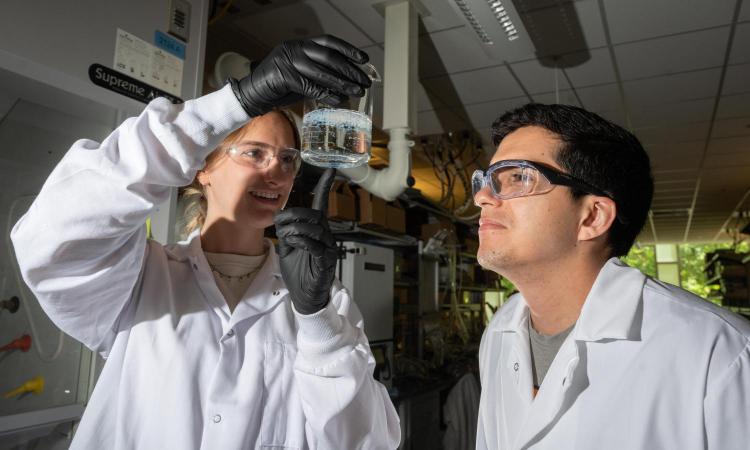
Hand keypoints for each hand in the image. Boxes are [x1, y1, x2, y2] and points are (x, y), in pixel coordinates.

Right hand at [231, 35, 370, 116]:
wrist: (253, 95)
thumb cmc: (279, 87)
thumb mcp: (303, 77)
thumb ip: (320, 77)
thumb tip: (346, 85)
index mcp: (300, 45)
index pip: (329, 42)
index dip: (348, 50)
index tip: (364, 59)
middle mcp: (295, 49)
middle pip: (328, 56)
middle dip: (349, 70)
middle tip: (365, 81)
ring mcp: (287, 61)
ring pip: (321, 71)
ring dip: (342, 83)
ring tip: (356, 91)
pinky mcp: (283, 76)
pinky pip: (309, 86)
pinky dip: (325, 94)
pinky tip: (337, 100)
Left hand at [274, 168, 338, 314]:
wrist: (305, 296)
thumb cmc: (298, 272)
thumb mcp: (287, 247)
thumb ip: (286, 231)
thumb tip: (280, 217)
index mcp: (316, 229)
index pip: (320, 204)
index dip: (325, 186)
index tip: (331, 169)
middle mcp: (325, 234)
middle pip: (312, 214)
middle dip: (292, 216)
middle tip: (280, 226)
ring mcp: (329, 247)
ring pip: (313, 227)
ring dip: (294, 230)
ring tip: (287, 239)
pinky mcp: (328, 260)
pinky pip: (315, 244)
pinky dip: (302, 242)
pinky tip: (295, 246)